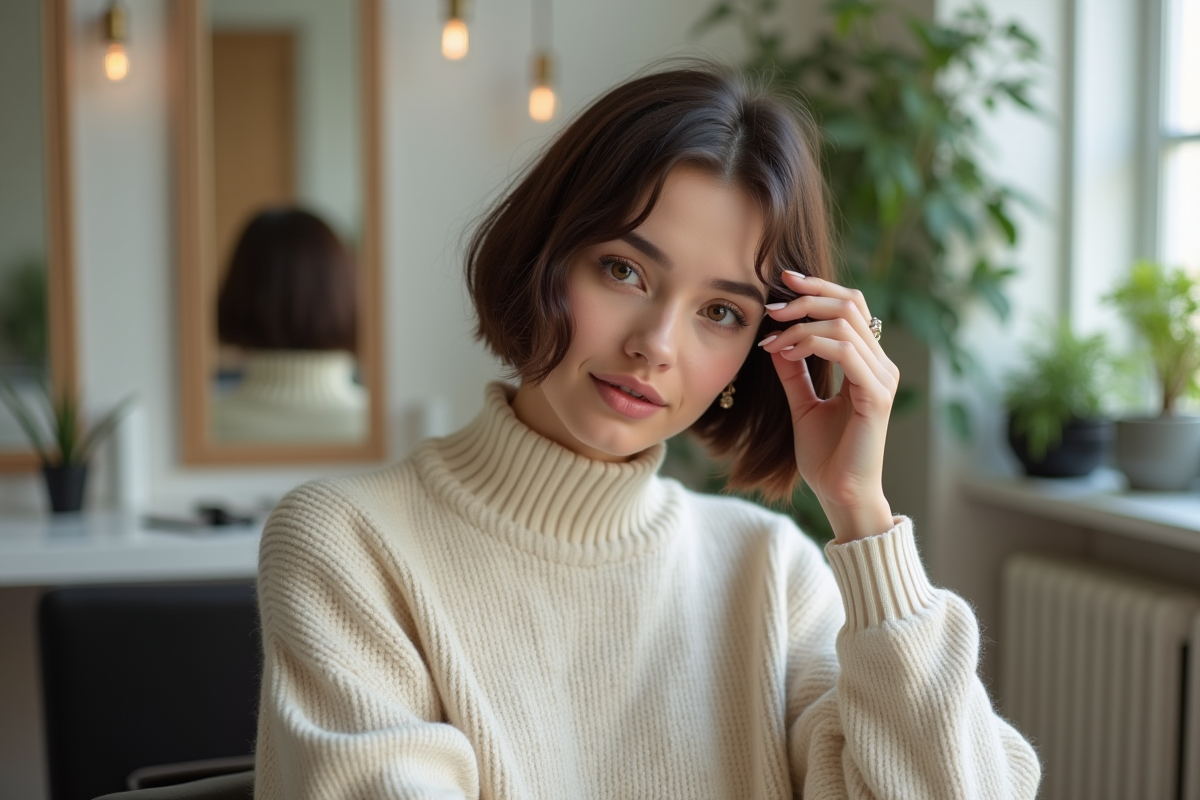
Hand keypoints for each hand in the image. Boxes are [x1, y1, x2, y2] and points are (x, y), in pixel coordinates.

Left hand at [757, 270, 898, 542]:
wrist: (839, 494)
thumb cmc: (825, 455)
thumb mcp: (802, 403)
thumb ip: (794, 371)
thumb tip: (777, 337)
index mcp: (869, 364)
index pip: (852, 305)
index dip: (819, 288)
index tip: (783, 282)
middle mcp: (881, 366)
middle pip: (850, 304)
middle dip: (806, 299)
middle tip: (771, 309)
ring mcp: (881, 379)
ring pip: (843, 323)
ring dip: (801, 324)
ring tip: (772, 340)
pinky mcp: (876, 396)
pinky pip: (844, 351)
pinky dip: (809, 344)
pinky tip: (785, 352)